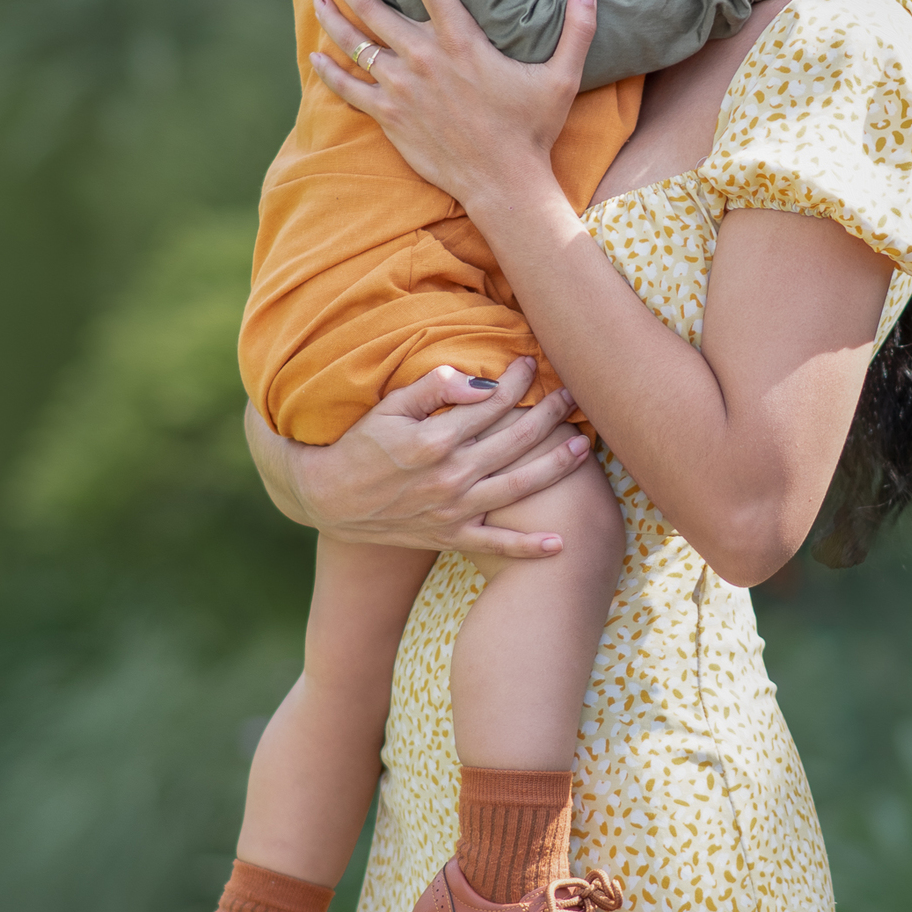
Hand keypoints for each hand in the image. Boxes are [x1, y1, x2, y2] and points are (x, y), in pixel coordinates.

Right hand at [244, 357, 590, 557]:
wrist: (328, 499)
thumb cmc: (358, 445)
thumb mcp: (388, 408)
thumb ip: (434, 389)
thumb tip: (482, 383)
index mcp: (435, 440)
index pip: (491, 404)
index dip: (517, 381)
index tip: (533, 363)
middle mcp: (451, 477)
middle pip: (515, 441)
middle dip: (549, 415)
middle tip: (573, 394)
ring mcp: (454, 510)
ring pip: (518, 487)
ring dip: (555, 468)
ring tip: (583, 448)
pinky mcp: (450, 536)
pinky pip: (495, 545)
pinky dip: (528, 547)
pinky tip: (560, 544)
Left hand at [309, 0, 595, 208]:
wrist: (504, 186)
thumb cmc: (533, 130)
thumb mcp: (564, 76)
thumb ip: (578, 26)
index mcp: (460, 41)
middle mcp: (423, 59)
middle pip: (373, 7)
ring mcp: (401, 89)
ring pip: (354, 44)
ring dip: (333, 19)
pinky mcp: (389, 118)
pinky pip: (349, 89)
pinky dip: (330, 72)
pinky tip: (316, 57)